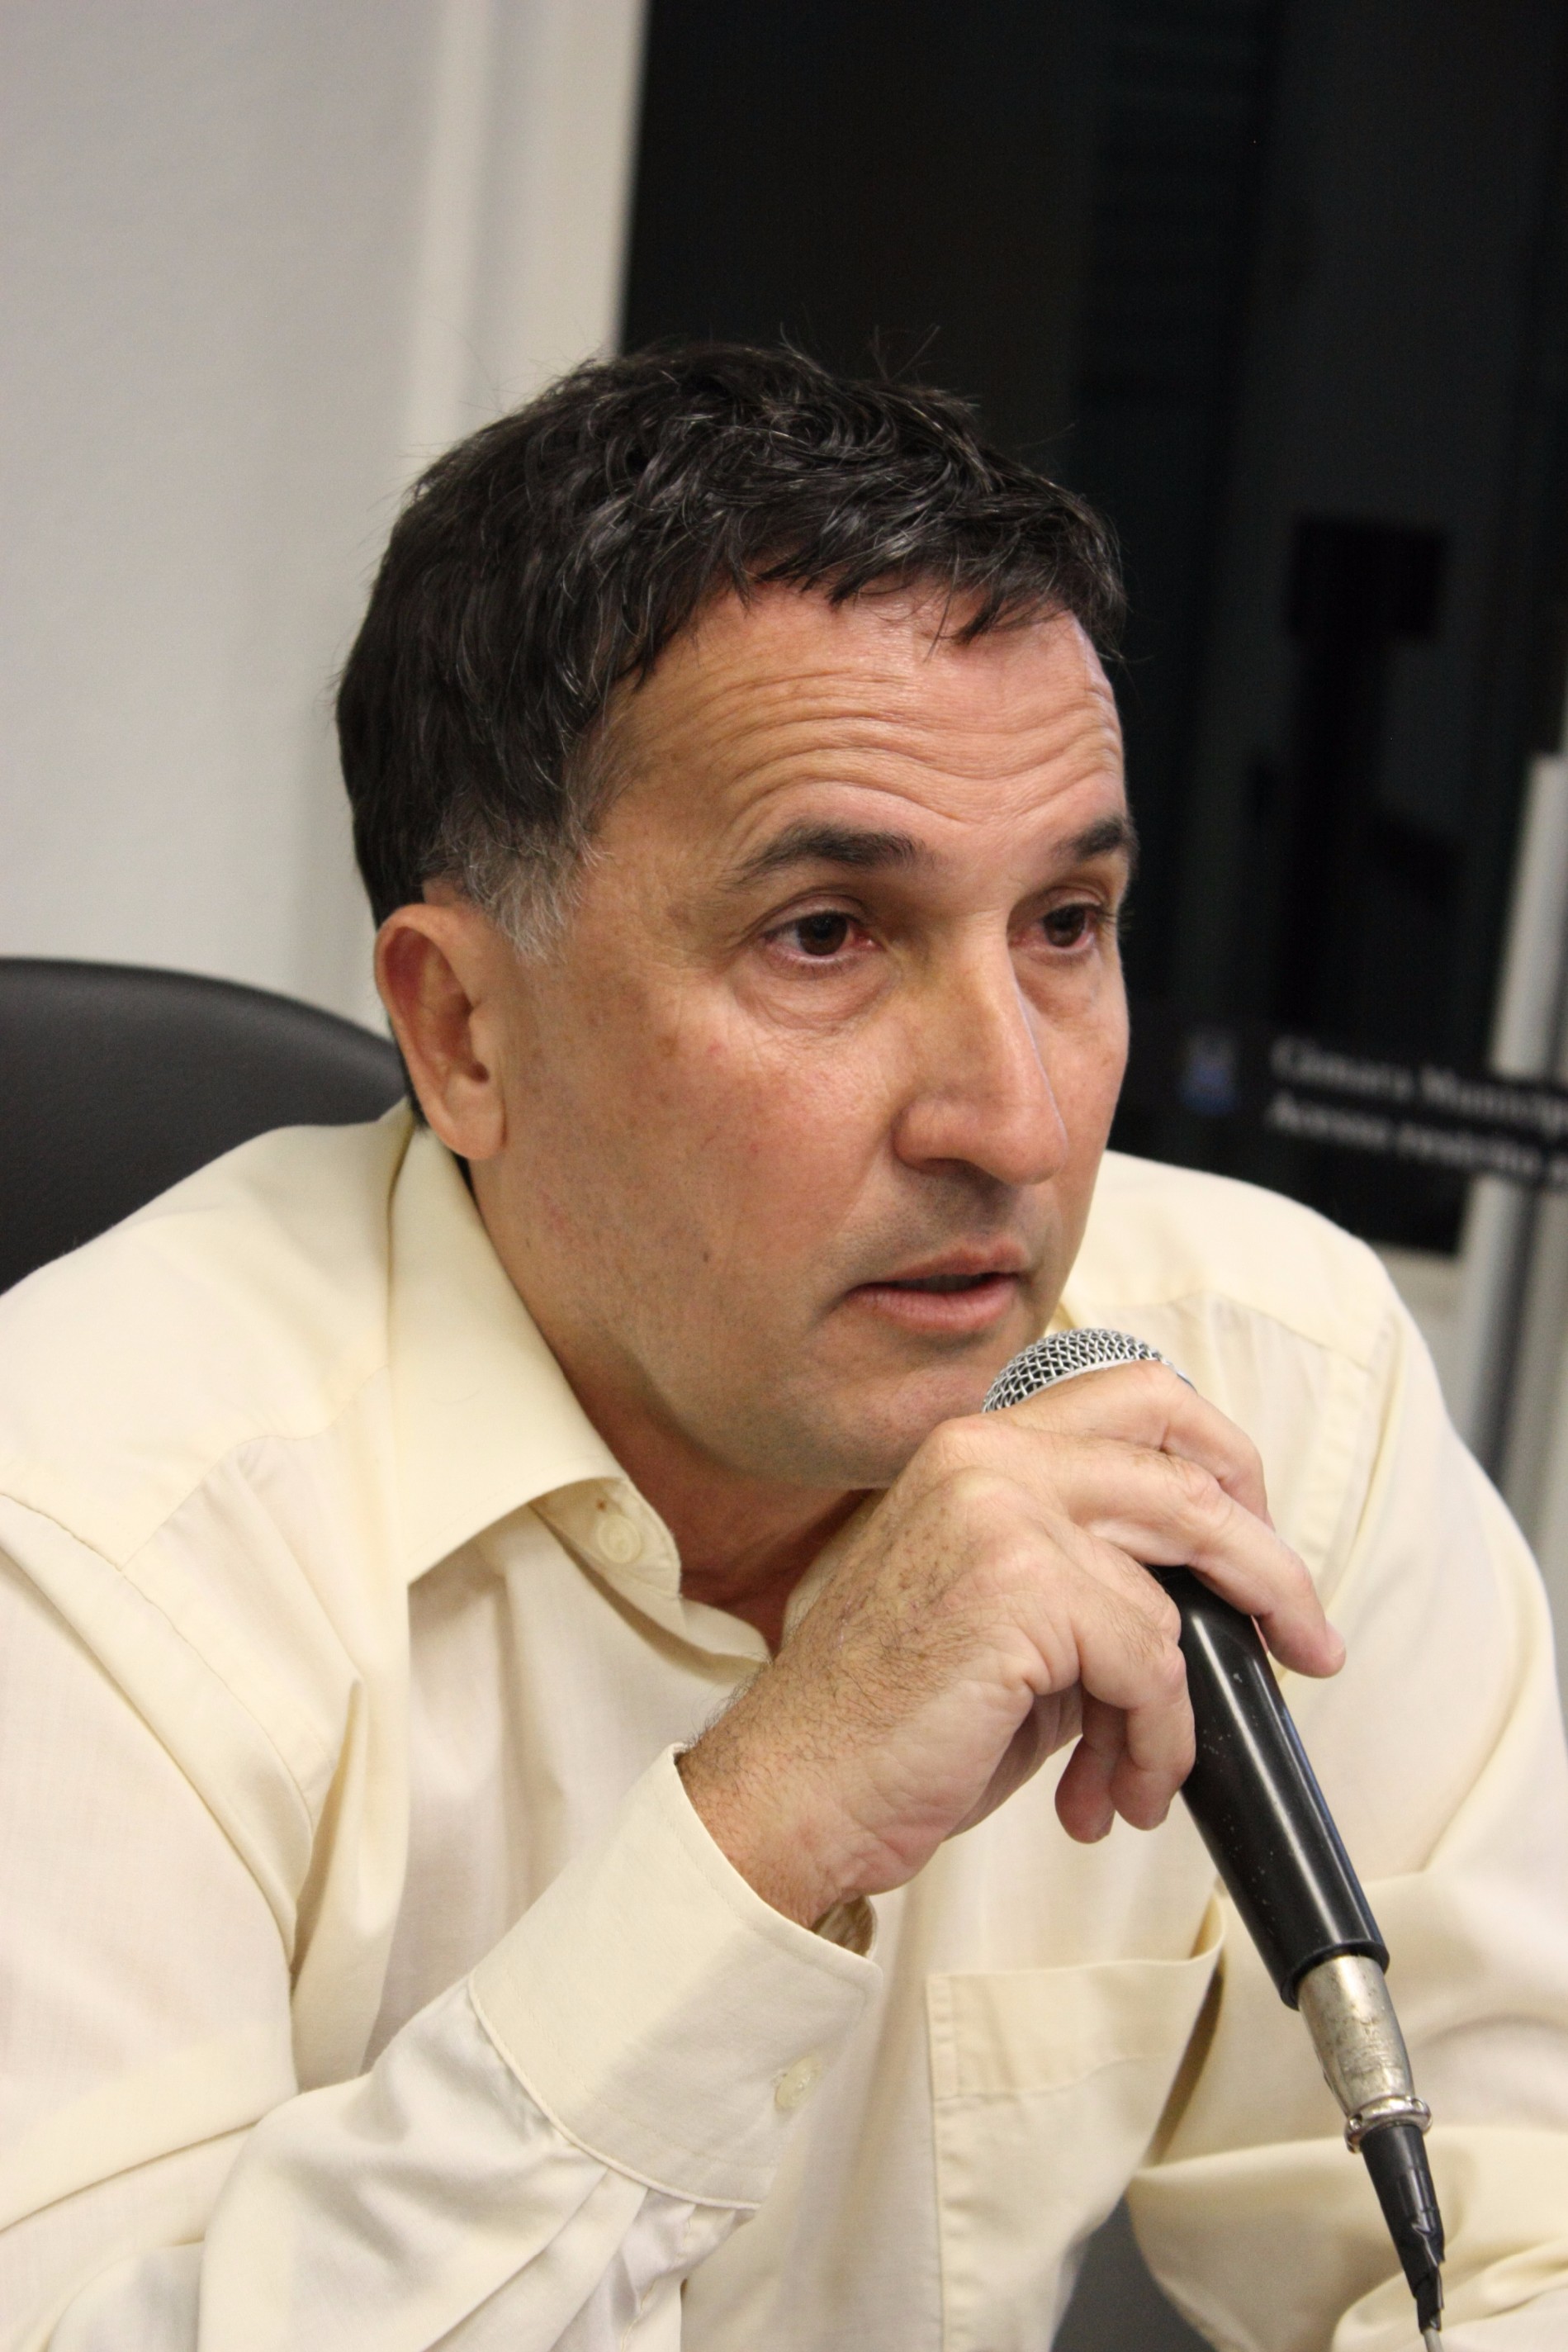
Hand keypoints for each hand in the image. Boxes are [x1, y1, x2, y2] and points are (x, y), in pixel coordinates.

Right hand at [678, 1360, 1342, 1926]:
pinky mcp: (1019, 1586)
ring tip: (1137, 1776)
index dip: (1223, 1461)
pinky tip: (1102, 1793)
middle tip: (1307, 1642)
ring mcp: (1002, 1511)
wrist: (797, 1790)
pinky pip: (1150, 1665)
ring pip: (1176, 1589)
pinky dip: (1151, 1745)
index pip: (1140, 1396)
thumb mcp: (1004, 1616)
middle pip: (1188, 1468)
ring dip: (1181, 1707)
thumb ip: (1093, 1577)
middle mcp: (988, 1457)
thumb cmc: (892, 1720)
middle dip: (1269, 1565)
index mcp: (978, 1447)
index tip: (1261, 1540)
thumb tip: (1216, 1605)